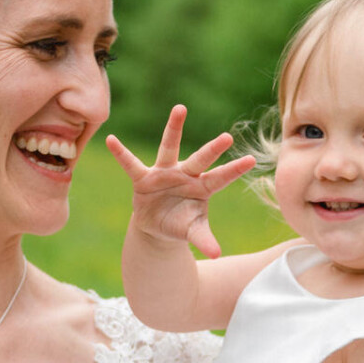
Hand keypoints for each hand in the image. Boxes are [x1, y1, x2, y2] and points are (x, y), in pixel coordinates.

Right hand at [106, 105, 253, 258]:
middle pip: (200, 160)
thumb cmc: (181, 224)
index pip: (220, 179)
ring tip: (180, 108)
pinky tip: (111, 140)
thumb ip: (203, 239)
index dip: (234, 170)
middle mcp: (186, 175)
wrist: (157, 225)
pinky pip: (131, 164)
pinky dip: (121, 154)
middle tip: (227, 137)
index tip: (252, 160)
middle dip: (213, 150)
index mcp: (202, 188)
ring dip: (175, 128)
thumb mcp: (192, 231)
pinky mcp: (144, 177)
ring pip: (170, 147)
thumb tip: (216, 254)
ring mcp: (165, 172)